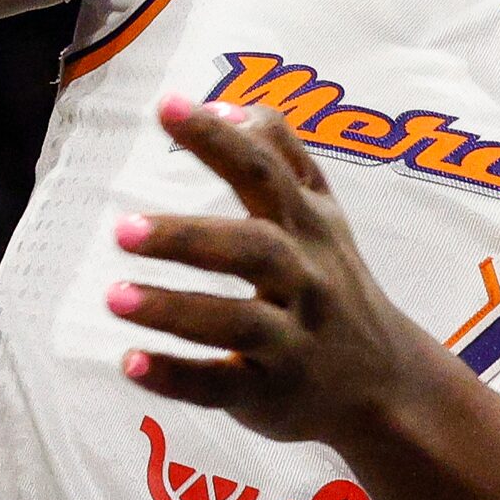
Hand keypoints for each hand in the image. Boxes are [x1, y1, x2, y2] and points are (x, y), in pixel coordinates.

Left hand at [109, 94, 448, 446]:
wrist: (386, 384)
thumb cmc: (336, 282)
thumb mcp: (323, 214)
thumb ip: (283, 155)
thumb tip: (229, 106)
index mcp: (309, 228)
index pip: (265, 172)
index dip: (218, 138)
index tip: (167, 107)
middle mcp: (305, 280)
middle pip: (252, 250)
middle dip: (188, 237)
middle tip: (122, 229)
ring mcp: (289, 341)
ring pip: (234, 322)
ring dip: (172, 308)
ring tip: (113, 296)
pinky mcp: (269, 393)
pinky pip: (220, 386)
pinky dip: (175, 376)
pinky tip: (130, 363)